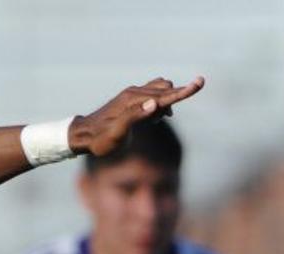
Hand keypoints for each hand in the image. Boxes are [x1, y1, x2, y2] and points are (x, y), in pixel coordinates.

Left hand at [70, 76, 204, 157]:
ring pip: (159, 89)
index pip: (165, 95)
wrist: (82, 135)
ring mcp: (131, 94)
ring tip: (158, 120)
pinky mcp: (129, 99)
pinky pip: (151, 93)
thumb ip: (135, 118)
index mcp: (135, 101)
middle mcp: (134, 93)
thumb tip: (155, 104)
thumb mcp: (117, 133)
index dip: (184, 91)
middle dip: (178, 95)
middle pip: (165, 89)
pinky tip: (155, 115)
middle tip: (181, 102)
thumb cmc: (99, 140)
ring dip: (167, 98)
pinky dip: (159, 99)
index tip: (200, 83)